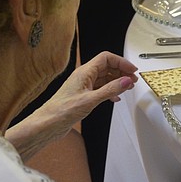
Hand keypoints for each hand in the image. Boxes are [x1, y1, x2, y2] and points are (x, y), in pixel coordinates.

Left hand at [7, 52, 137, 158]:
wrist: (48, 123)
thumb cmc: (62, 110)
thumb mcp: (91, 100)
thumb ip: (110, 89)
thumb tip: (126, 81)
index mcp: (84, 72)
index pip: (106, 58)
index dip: (121, 62)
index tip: (132, 69)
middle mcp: (84, 76)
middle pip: (106, 66)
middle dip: (121, 71)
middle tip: (132, 78)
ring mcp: (83, 86)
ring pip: (104, 77)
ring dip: (117, 81)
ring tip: (127, 87)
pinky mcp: (83, 96)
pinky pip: (100, 88)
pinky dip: (110, 90)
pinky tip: (115, 97)